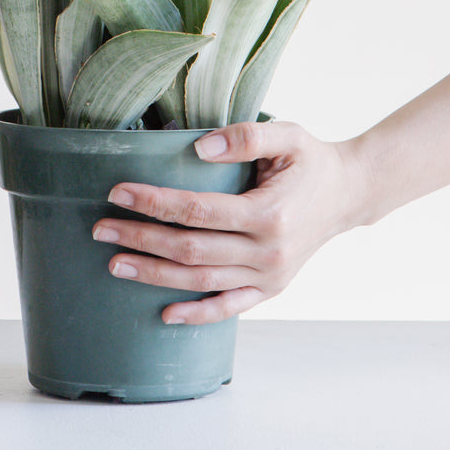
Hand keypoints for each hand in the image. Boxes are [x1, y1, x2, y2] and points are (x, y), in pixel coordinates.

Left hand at [92, 120, 370, 324]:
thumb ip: (245, 136)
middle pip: (191, 251)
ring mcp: (269, 277)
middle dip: (142, 239)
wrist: (348, 194)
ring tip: (115, 264)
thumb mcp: (288, 135)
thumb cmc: (311, 160)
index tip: (118, 193)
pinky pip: (229, 307)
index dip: (155, 203)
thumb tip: (198, 146)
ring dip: (155, 275)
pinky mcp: (270, 289)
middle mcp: (268, 253)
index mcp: (269, 215)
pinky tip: (164, 314)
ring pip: (201, 282)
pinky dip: (197, 314)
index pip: (197, 211)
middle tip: (100, 228)